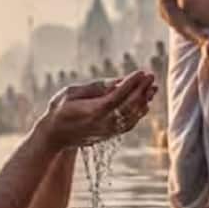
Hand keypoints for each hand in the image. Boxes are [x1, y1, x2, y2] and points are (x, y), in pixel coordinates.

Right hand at [40, 72, 155, 147]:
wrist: (55, 135)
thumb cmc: (61, 109)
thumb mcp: (72, 93)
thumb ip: (96, 87)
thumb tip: (119, 82)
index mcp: (92, 111)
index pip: (118, 97)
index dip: (131, 84)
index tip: (141, 72)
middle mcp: (103, 123)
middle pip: (129, 106)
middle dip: (142, 90)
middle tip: (151, 76)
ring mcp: (108, 131)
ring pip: (132, 116)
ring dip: (144, 100)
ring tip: (153, 86)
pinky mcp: (110, 134)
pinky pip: (130, 124)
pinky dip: (140, 112)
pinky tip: (146, 101)